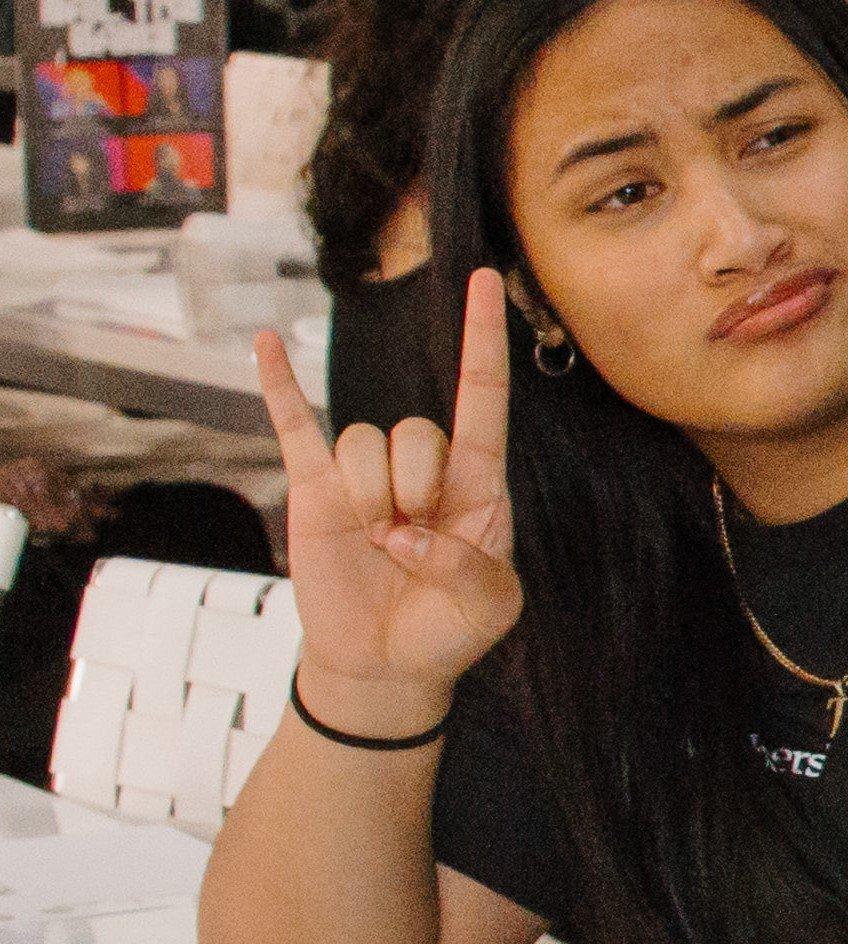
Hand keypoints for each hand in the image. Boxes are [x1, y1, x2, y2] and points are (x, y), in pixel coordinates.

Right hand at [248, 266, 522, 715]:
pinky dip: (277, 386)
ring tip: (375, 543)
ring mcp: (365, 474)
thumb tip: (401, 534)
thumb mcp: (489, 605)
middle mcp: (423, 467)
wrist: (386, 663)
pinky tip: (262, 343)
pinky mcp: (314, 489)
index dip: (482, 338)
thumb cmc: (449, 628)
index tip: (482, 280)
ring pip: (362, 443)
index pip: (482, 394)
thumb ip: (466, 565)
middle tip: (410, 542)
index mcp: (478, 481)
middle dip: (414, 489)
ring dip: (368, 497)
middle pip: (416, 432)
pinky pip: (293, 426)